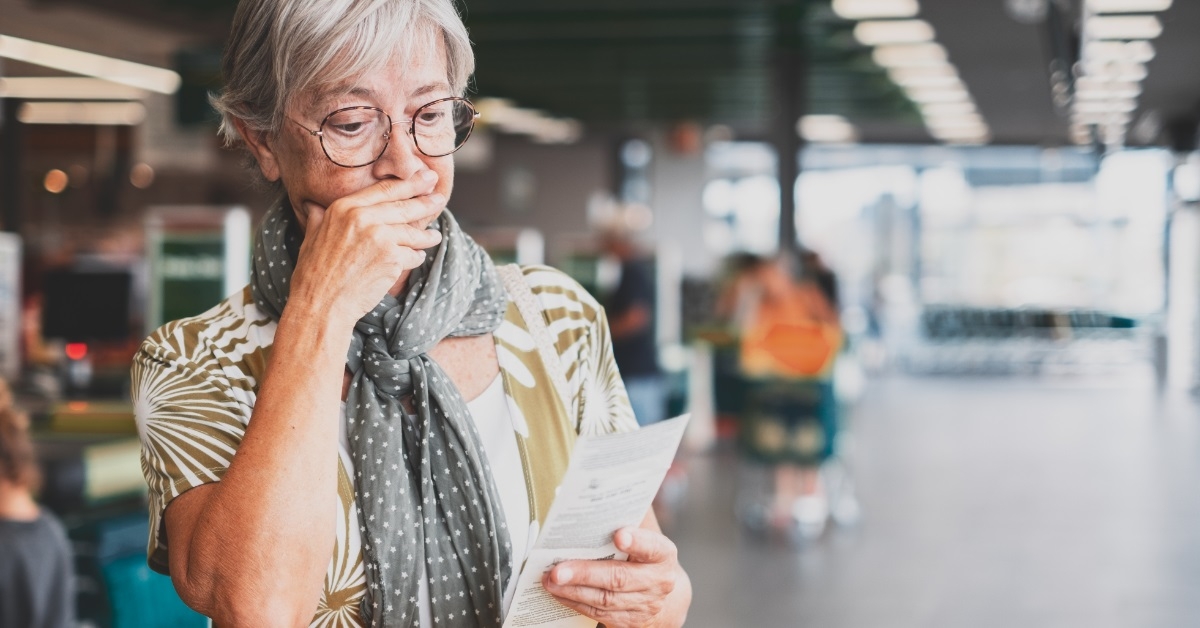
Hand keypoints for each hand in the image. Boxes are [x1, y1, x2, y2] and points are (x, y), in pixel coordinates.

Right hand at [287, 171, 445, 324]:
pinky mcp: (392, 258)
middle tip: (439, 197)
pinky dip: (416, 257)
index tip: (425, 177)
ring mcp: (380, 237)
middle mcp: (363, 217)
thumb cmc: (313, 274)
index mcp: (344, 208)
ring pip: (412, 232)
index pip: (384, 189)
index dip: (409, 183)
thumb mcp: (311, 237)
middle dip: (426, 202)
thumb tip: (313, 205)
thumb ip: (318, 218)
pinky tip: (418, 258)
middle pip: (404, 206)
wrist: (321, 304)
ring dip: (426, 235)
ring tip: (435, 236)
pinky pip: (413, 255)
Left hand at [542, 526, 685, 627]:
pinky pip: (598, 612)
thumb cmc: (644, 553)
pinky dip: (575, 602)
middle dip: (585, 573)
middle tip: (558, 568)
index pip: (652, 547)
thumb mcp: (644, 530)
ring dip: (573, 590)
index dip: (637, 542)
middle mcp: (658, 581)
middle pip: (619, 578)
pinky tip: (558, 592)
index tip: (618, 535)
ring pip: (605, 599)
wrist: (661, 592)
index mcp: (663, 554)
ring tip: (550, 579)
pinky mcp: (629, 620)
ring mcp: (644, 604)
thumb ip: (631, 512)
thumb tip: (604, 487)